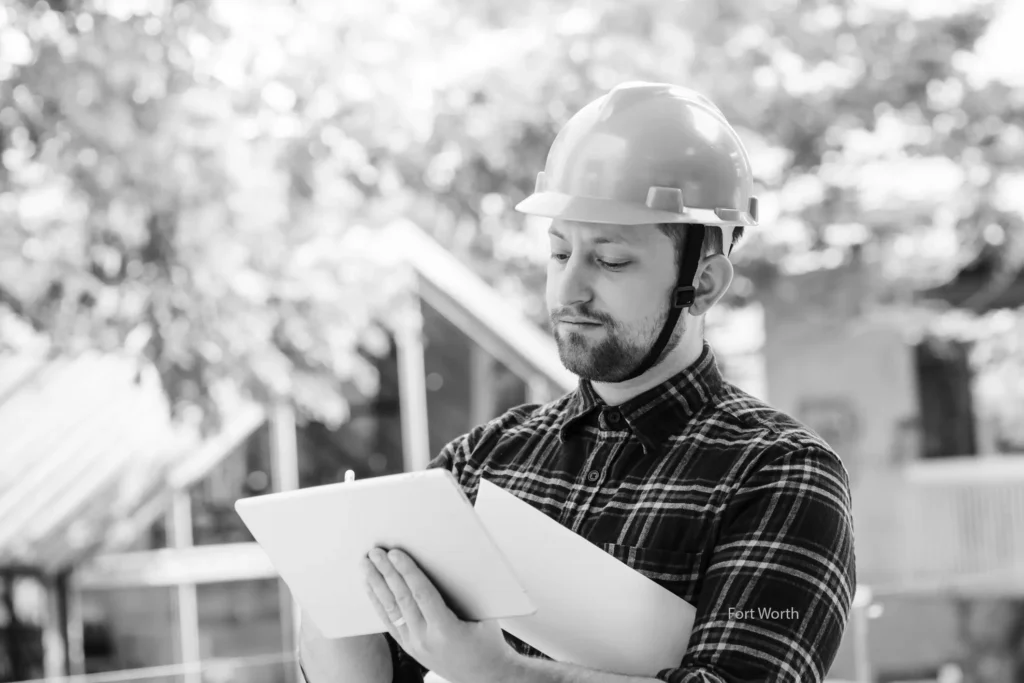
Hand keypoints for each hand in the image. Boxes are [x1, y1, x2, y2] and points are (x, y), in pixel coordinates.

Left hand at [363, 547, 520, 682]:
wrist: (486, 677)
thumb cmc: (488, 643)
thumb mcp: (481, 616)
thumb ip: (461, 593)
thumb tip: (444, 563)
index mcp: (445, 630)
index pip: (421, 593)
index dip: (407, 571)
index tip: (395, 553)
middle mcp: (425, 639)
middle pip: (401, 599)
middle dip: (386, 572)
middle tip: (374, 552)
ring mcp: (414, 645)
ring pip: (391, 610)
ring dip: (377, 585)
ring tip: (366, 565)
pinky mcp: (409, 648)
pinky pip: (390, 621)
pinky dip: (378, 602)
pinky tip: (371, 588)